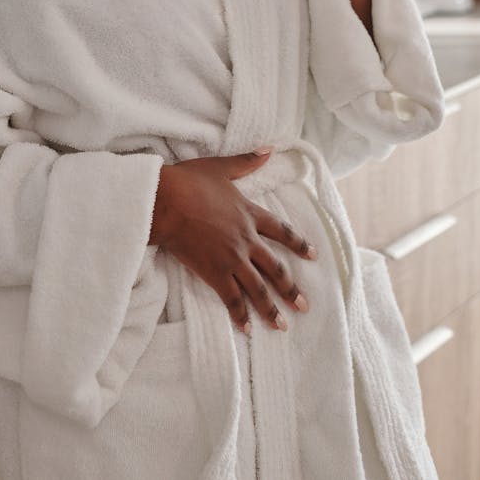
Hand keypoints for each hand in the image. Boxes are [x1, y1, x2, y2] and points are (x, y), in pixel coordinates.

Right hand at [149, 149, 316, 333]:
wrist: (167, 202)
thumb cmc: (189, 182)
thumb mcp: (220, 168)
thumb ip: (246, 161)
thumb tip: (269, 150)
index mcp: (250, 214)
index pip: (282, 232)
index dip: (298, 244)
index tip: (312, 256)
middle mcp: (246, 240)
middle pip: (275, 268)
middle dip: (291, 288)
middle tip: (304, 305)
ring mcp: (232, 259)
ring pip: (258, 289)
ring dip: (272, 309)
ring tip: (283, 326)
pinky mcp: (214, 273)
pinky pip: (231, 299)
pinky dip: (240, 315)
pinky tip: (246, 329)